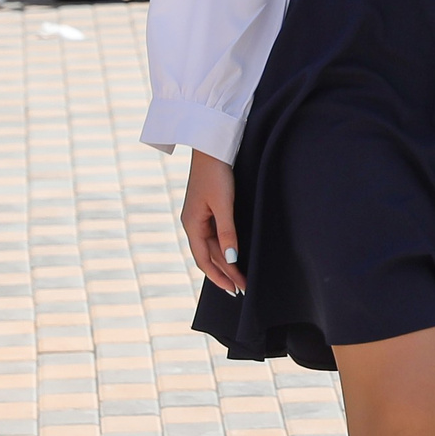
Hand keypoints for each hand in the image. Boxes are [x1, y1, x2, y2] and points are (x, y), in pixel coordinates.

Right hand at [180, 152, 243, 293]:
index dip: (219, 276)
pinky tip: (232, 254)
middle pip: (208, 255)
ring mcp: (199, 216)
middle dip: (225, 273)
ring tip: (239, 277)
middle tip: (242, 288)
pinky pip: (214, 235)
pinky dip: (223, 248)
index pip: (204, 260)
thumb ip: (227, 232)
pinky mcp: (207, 208)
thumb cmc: (217, 173)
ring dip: (225, 262)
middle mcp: (193, 223)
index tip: (235, 289)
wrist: (211, 146)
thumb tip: (231, 259)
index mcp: (191, 225)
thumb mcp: (224, 205)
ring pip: (211, 247)